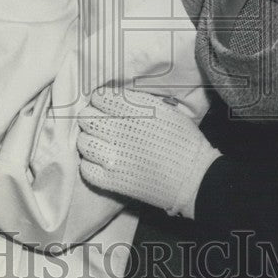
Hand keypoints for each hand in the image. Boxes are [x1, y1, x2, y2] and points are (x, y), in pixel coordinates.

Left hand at [77, 87, 221, 217]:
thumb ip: (138, 102)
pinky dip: (91, 164)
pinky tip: (103, 163)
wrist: (195, 178)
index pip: (99, 97)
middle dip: (93, 119)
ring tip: (103, 145)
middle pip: (86, 118)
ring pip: (83, 142)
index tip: (107, 108)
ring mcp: (113, 157)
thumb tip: (117, 97)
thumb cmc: (185, 141)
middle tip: (103, 126)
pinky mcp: (111, 180)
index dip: (101, 102)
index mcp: (134, 110)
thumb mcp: (165, 109)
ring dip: (91, 141)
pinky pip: (85, 168)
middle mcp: (120, 130)